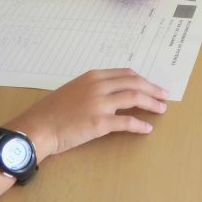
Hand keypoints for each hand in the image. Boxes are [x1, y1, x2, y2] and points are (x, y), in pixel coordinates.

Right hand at [7, 69, 168, 160]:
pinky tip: (147, 128)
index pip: (125, 73)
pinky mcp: (99, 122)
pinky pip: (126, 121)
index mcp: (93, 76)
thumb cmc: (51, 111)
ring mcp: (100, 103)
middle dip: (152, 88)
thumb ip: (93, 87)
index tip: (152, 85)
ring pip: (134, 98)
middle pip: (134, 83)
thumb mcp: (73, 89)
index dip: (142, 79)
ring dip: (151, 103)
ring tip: (161, 109)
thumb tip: (111, 92)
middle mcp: (98, 86)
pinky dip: (140, 124)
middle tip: (164, 95)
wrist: (37, 127)